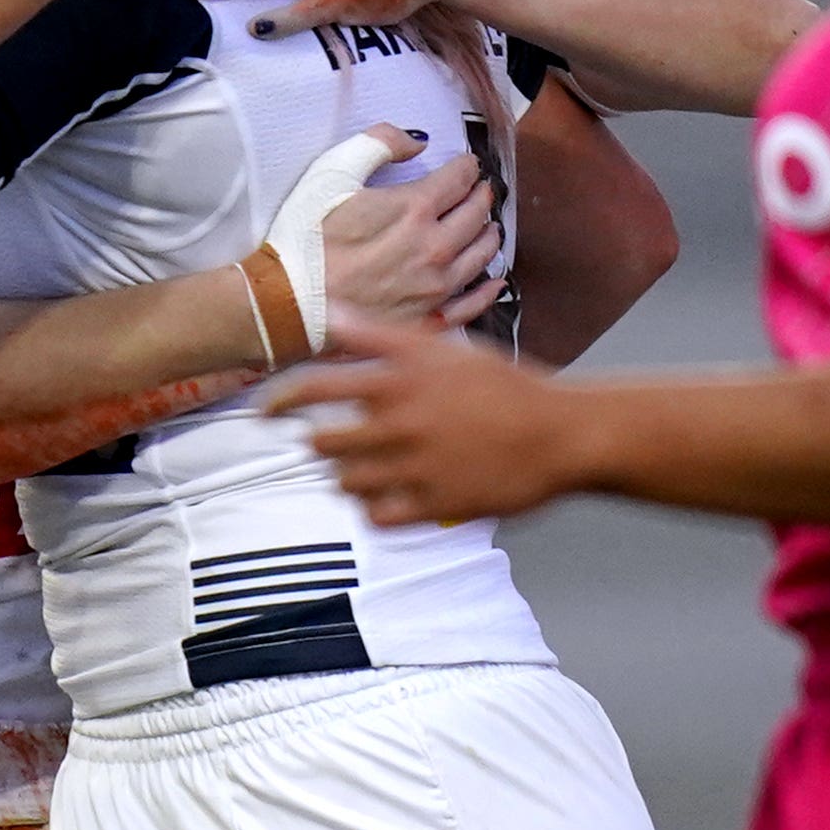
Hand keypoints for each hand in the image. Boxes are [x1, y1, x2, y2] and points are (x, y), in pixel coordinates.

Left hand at [260, 315, 601, 526]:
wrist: (564, 433)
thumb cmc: (505, 386)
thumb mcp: (446, 350)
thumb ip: (381, 336)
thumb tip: (331, 313)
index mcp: (402, 380)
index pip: (315, 388)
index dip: (279, 401)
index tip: (264, 412)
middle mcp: (403, 422)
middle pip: (323, 442)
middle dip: (320, 444)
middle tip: (328, 444)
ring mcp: (418, 467)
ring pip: (346, 482)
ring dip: (346, 476)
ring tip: (364, 469)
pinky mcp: (436, 505)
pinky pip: (378, 516)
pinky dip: (374, 508)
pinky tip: (387, 497)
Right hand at [312, 153, 503, 340]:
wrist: (288, 304)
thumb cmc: (304, 238)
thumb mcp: (332, 172)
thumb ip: (378, 144)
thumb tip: (417, 141)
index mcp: (415, 208)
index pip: (461, 178)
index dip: (467, 167)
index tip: (467, 165)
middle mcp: (435, 247)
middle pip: (476, 214)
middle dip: (481, 197)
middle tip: (480, 192)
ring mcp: (435, 287)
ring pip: (482, 256)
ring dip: (488, 235)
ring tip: (487, 227)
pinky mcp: (427, 319)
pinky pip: (471, 304)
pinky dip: (487, 289)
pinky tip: (493, 280)